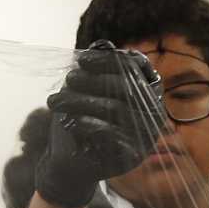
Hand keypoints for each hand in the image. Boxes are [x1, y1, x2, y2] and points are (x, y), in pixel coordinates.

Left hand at [33, 43, 162, 207]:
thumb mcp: (83, 90)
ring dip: (81, 101)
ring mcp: (146, 135)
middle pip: (126, 86)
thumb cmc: (80, 119)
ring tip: (55, 101)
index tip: (82, 59)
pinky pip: (112, 135)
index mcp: (146, 92)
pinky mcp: (134, 155)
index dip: (109, 60)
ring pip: (115, 108)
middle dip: (93, 80)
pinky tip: (67, 123)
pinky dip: (86, 125)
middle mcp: (153, 112)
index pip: (135, 67)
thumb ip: (95, 69)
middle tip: (69, 79)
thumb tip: (102, 44)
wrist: (71, 163)